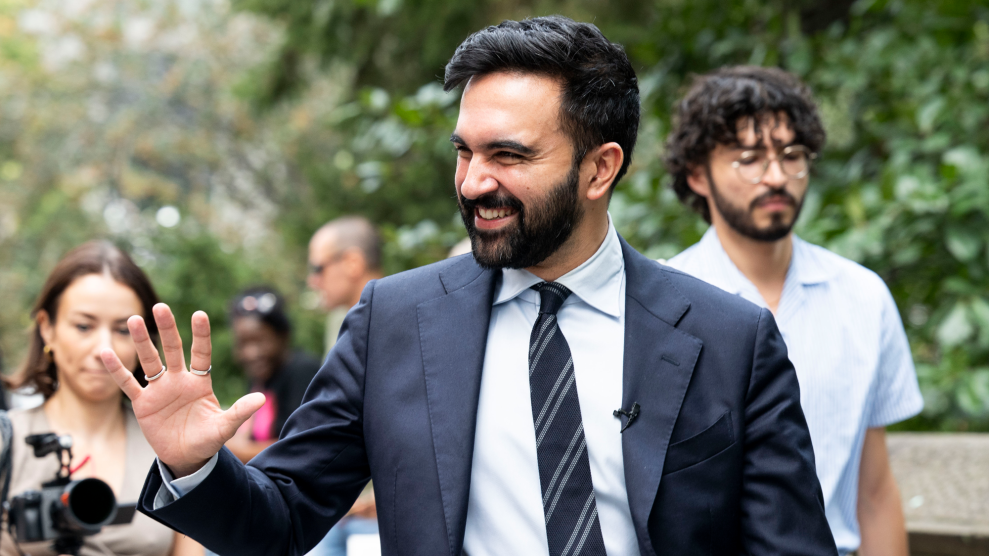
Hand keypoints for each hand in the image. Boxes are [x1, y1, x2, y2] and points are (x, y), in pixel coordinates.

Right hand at [101, 303, 264, 476]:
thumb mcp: (225, 427)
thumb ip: (240, 411)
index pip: (201, 353)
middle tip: (161, 307)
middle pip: (172, 349)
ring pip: (149, 360)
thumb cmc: (207, 439)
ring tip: (134, 319)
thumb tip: (262, 397)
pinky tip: (106, 352)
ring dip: (141, 341)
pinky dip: (117, 370)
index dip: (201, 335)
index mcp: (200, 382)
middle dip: (167, 329)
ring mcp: (159, 390)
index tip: (200, 314)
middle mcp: (179, 380)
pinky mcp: (142, 403)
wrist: (186, 457)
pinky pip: (128, 383)